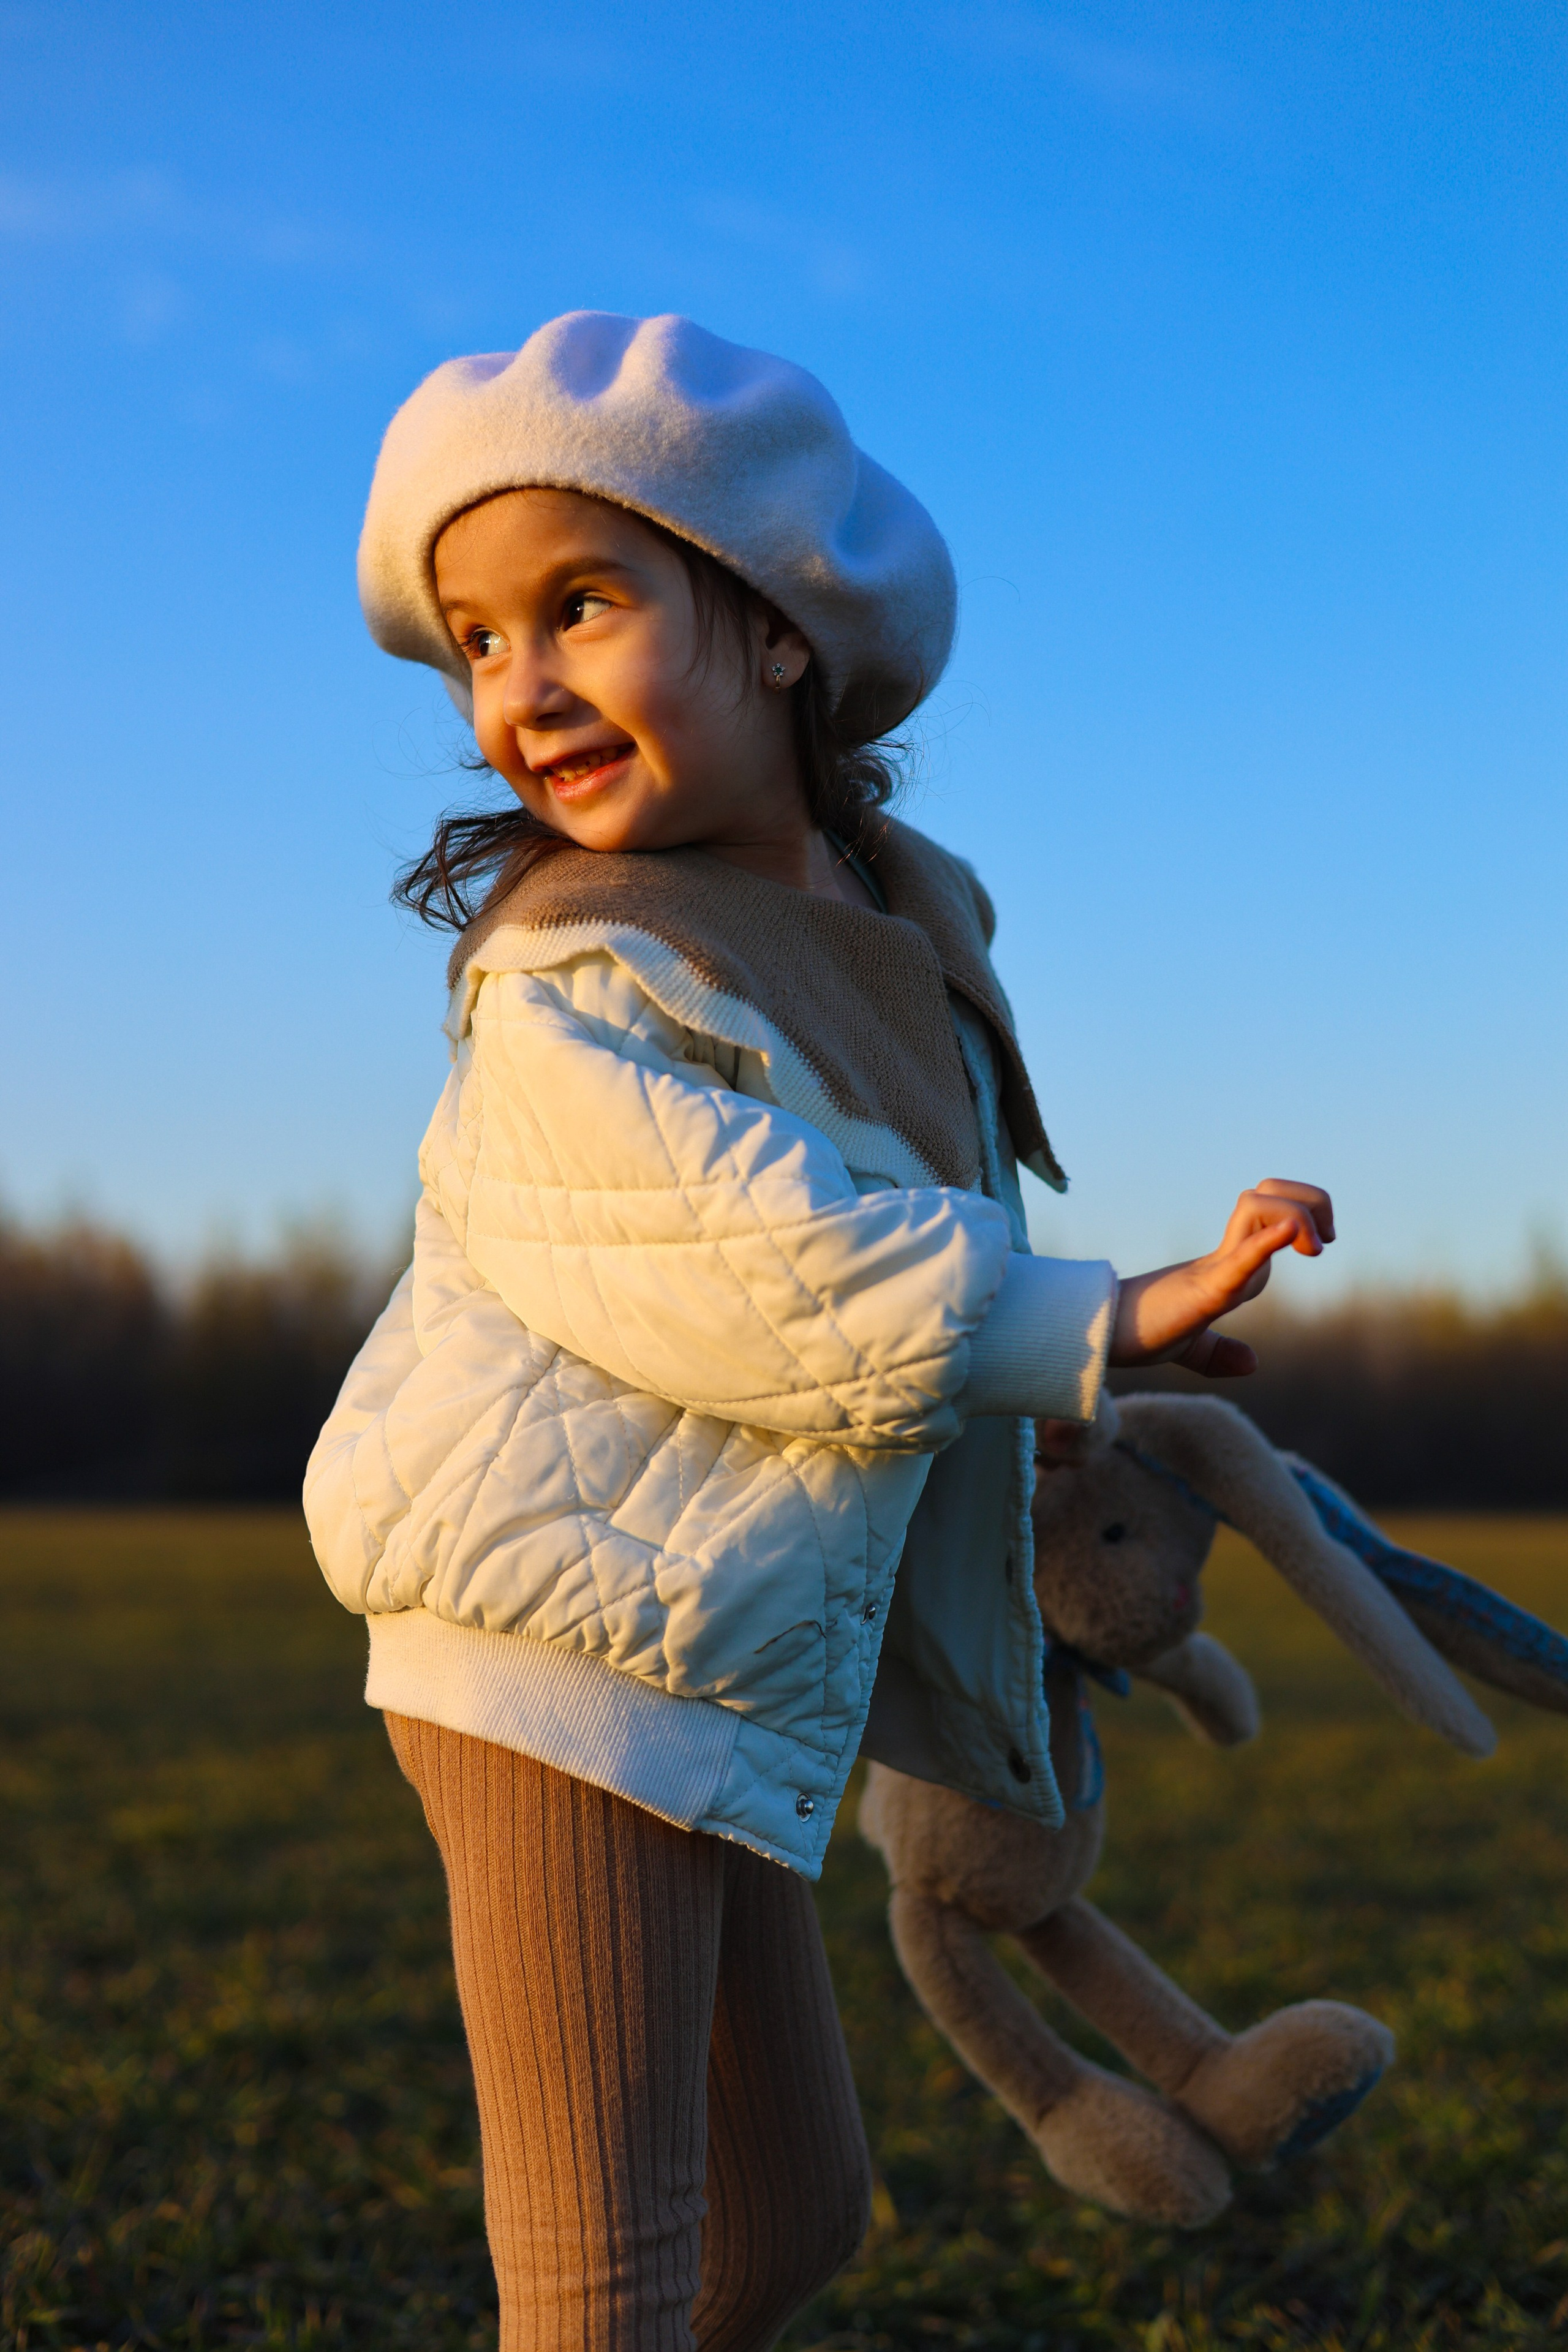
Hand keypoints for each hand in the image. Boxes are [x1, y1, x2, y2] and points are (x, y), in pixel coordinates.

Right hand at [1110, 1180, 1333, 1377]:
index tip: (1321, 1242)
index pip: (1274, 1211)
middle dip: (1311, 1201)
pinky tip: (1288, 1232)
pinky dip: (1266, 1242)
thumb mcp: (1190, 1348)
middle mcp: (1226, 1257)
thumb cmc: (1142, 1332)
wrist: (1104, 1336)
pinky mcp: (1201, 1289)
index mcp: (1230, 1266)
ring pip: (1259, 1208)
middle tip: (1324, 1238)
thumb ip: (1218, 1354)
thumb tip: (1251, 1362)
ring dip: (1296, 1216)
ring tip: (1312, 1247)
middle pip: (1271, 1195)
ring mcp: (1213, 1269)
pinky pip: (1239, 1258)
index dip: (1305, 1214)